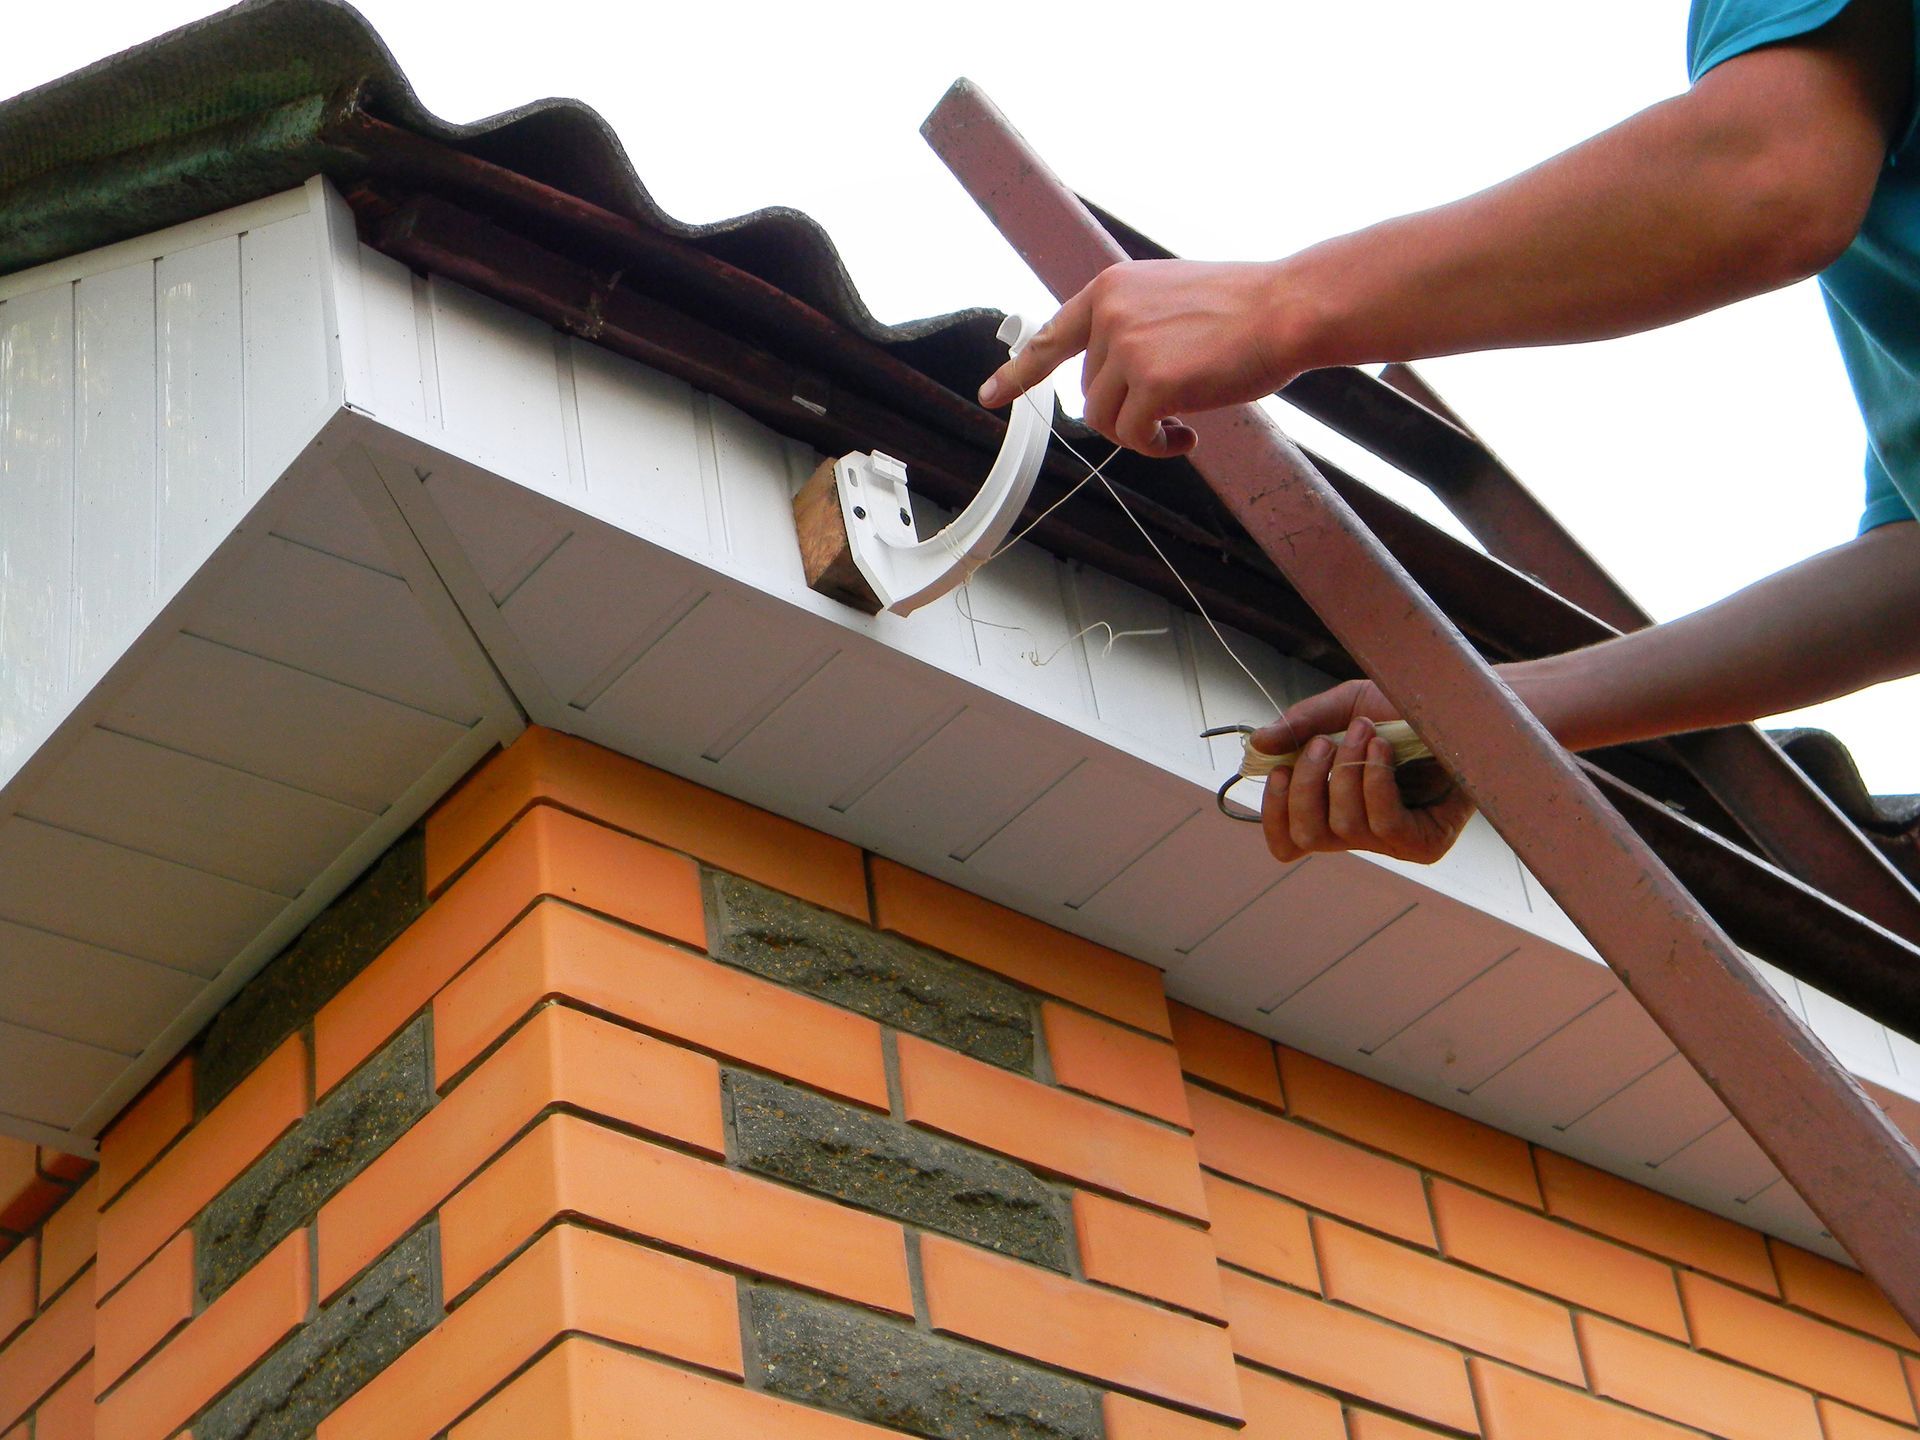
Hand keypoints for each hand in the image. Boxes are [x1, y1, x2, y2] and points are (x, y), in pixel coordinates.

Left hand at [977, 259, 1308, 456]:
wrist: (1289, 307)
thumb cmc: (1244, 309)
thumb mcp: (1170, 298)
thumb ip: (1133, 326)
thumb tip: (1113, 375)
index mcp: (1110, 288)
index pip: (1051, 337)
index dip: (1019, 372)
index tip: (991, 395)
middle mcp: (1109, 313)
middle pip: (1088, 390)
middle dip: (1126, 407)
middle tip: (1174, 407)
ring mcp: (1127, 347)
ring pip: (1104, 418)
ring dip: (1139, 431)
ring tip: (1180, 424)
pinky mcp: (1151, 383)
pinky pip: (1132, 436)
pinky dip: (1156, 446)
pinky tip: (1188, 436)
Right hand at [1253, 681, 1475, 865]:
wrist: (1462, 704)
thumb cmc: (1406, 707)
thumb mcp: (1344, 707)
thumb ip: (1300, 725)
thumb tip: (1256, 746)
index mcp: (1333, 807)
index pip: (1289, 840)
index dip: (1273, 814)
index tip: (1276, 771)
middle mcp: (1359, 832)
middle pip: (1306, 837)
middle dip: (1305, 786)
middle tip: (1324, 743)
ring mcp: (1392, 843)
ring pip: (1342, 827)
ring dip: (1346, 772)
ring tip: (1365, 733)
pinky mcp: (1425, 844)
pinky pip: (1382, 825)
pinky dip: (1375, 782)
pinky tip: (1383, 750)